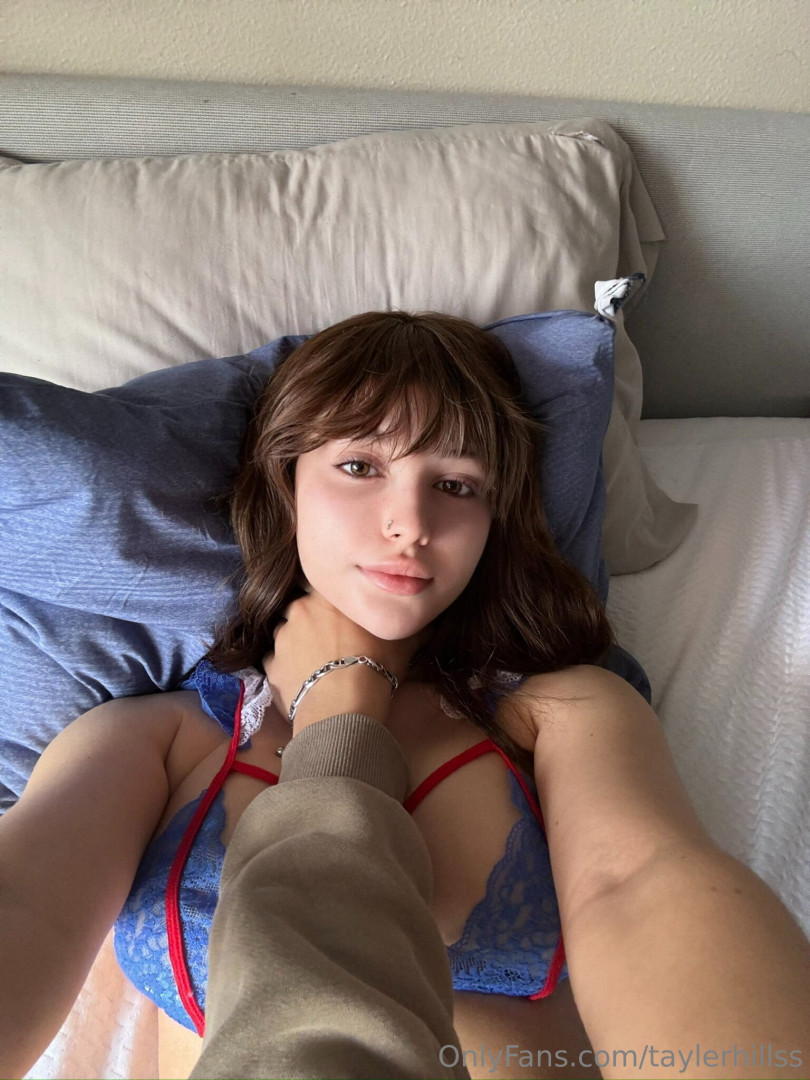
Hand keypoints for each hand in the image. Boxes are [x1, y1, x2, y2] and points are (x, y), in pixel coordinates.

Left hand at [266, 581, 432, 732]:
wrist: (343, 705)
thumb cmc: (375, 665)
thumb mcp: (403, 642)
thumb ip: (408, 626)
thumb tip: (428, 621)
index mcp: (327, 595)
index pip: (322, 584)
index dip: (330, 599)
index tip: (339, 613)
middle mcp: (298, 610)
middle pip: (302, 610)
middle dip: (312, 623)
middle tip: (331, 643)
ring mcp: (281, 638)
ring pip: (287, 636)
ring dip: (298, 645)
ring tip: (318, 666)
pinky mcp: (271, 666)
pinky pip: (278, 663)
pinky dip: (288, 670)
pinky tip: (306, 683)